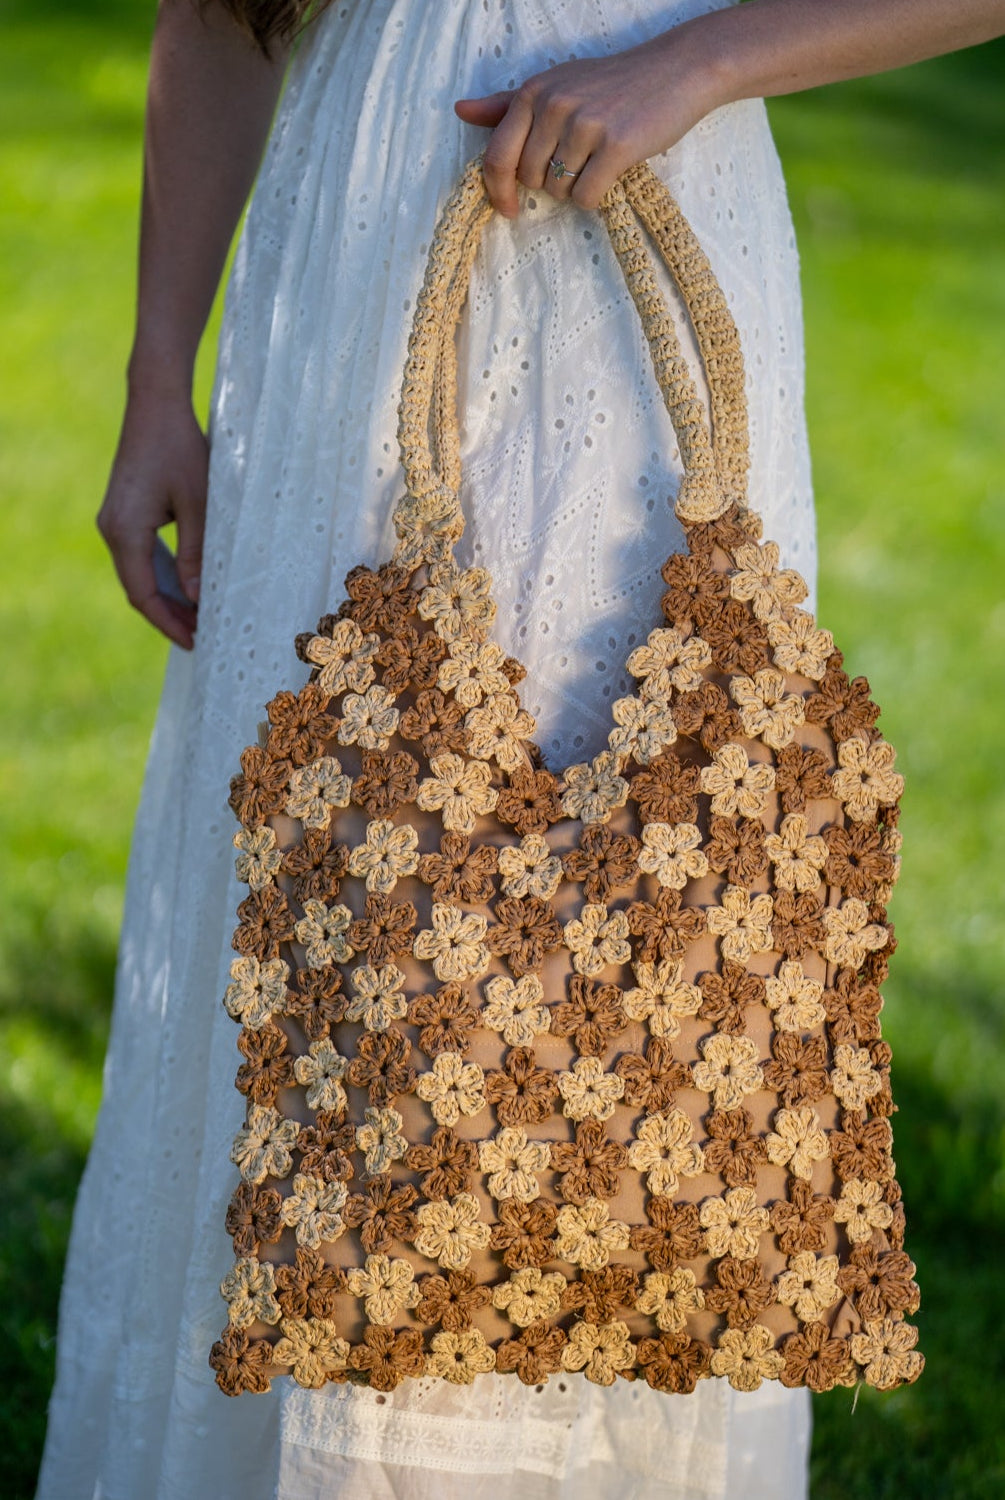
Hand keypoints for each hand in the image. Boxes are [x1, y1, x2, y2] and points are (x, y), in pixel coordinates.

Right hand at [97, 385, 207, 649]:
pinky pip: (140, 555)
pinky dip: (162, 576)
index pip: (143, 593)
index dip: (168, 622)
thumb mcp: (199, 505)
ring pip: (139, 573)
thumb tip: (198, 597)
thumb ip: (196, 553)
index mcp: (124, 531)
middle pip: (138, 588)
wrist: (156, 405)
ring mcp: (114, 520)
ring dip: (167, 597)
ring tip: (198, 618)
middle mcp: (111, 529)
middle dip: (169, 615)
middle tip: (202, 636)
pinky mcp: (124, 512)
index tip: (194, 642)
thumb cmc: (181, 449)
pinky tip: (187, 589)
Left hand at [455, 29, 720, 215]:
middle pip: (530, 180)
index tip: (508, 209)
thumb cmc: (613, 83)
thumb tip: (461, 111)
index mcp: (534, 92)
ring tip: (597, 161)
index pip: (498, 156)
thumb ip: (507, 104)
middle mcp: (554, 105)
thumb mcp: (556, 84)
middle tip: (578, 163)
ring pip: (559, 191)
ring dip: (576, 188)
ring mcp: (585, 124)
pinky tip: (611, 173)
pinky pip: (586, 197)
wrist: (676, 70)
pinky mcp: (615, 146)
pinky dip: (596, 197)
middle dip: (549, 184)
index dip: (498, 191)